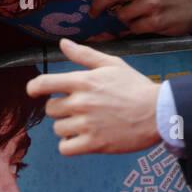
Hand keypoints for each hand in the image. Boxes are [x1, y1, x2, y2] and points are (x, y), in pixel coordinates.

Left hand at [26, 39, 161, 154]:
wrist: (158, 112)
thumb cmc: (135, 86)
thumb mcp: (112, 64)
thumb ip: (84, 55)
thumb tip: (63, 43)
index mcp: (83, 81)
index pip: (43, 84)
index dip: (33, 88)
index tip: (34, 92)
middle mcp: (81, 103)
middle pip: (50, 109)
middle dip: (60, 109)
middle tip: (78, 109)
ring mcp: (87, 125)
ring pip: (58, 129)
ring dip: (67, 127)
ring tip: (85, 124)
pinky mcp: (94, 144)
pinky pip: (65, 148)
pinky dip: (70, 145)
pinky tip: (81, 139)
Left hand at [89, 0, 191, 35]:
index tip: (93, 1)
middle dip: (97, 6)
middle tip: (94, 14)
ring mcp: (151, 4)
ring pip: (121, 15)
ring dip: (124, 20)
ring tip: (136, 18)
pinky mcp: (156, 21)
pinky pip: (133, 28)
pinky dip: (135, 29)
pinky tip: (146, 24)